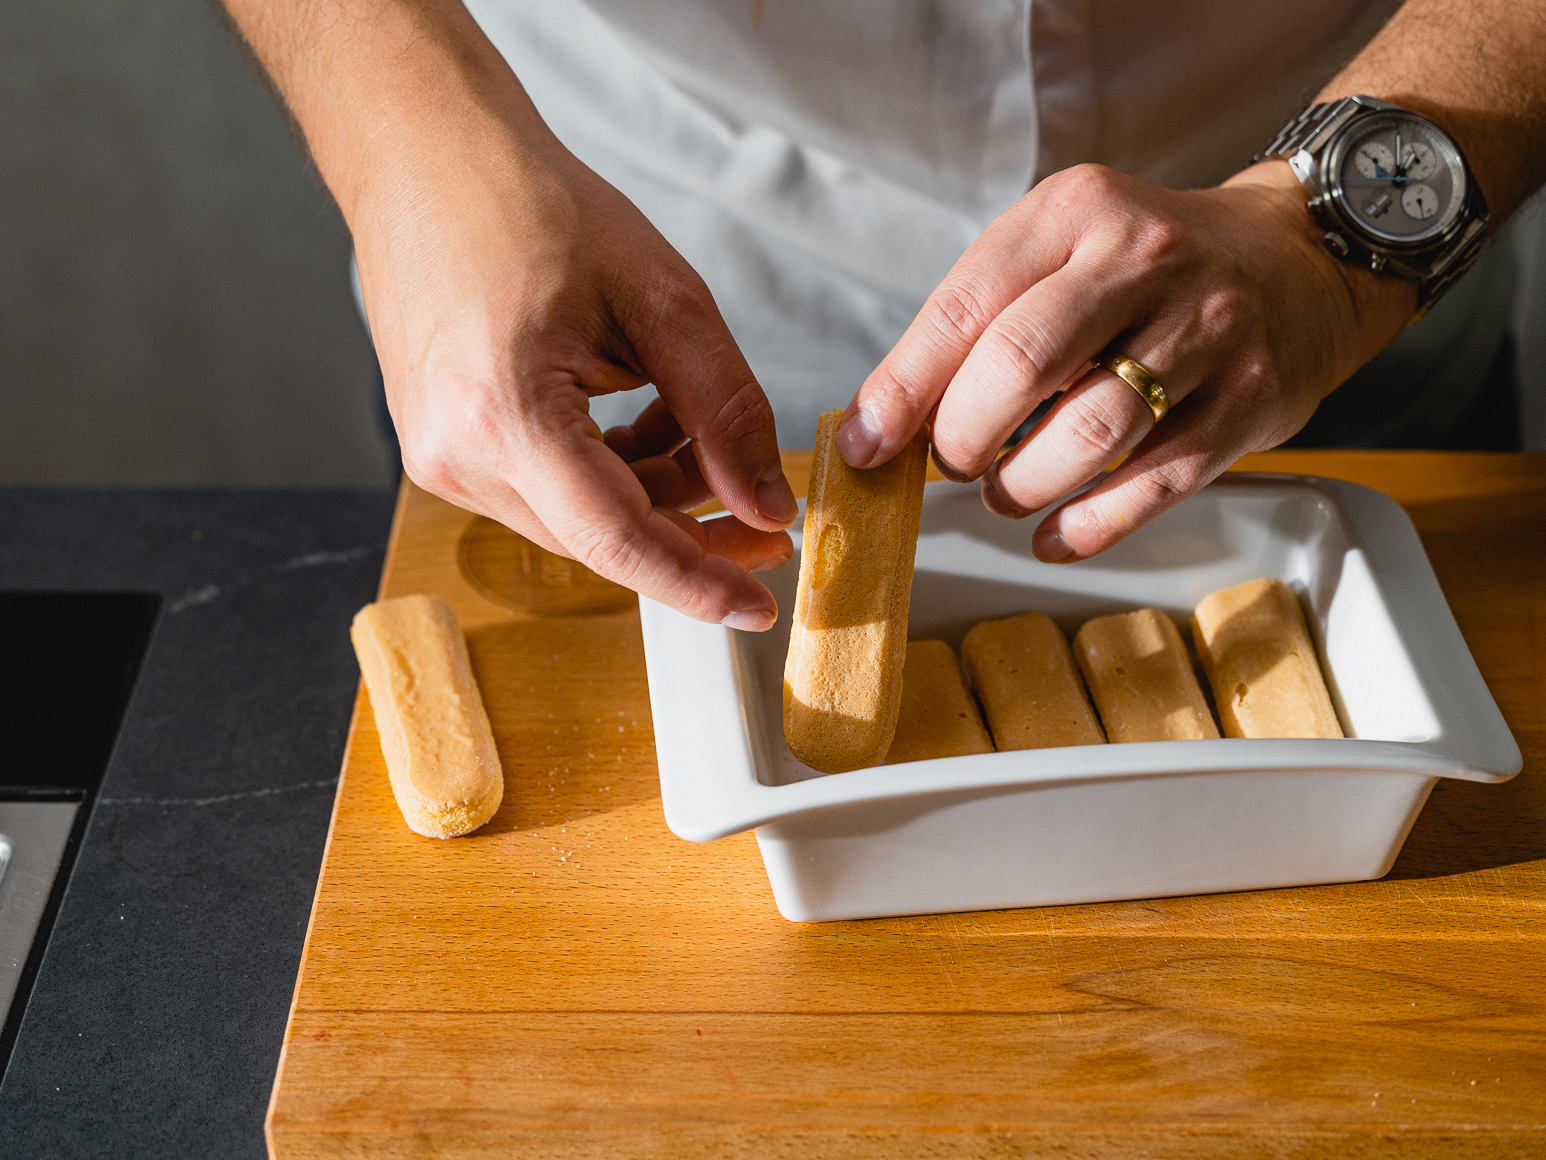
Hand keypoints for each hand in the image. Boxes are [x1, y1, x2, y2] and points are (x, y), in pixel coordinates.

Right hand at [353, 94, 795, 628]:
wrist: (426, 157)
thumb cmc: (530, 205)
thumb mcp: (661, 300)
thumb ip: (724, 412)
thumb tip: (767, 504)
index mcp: (505, 416)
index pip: (618, 541)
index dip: (698, 581)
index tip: (761, 606)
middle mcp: (457, 456)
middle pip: (601, 537)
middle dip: (692, 533)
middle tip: (768, 517)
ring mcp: (440, 457)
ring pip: (577, 517)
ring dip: (654, 495)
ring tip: (706, 441)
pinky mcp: (442, 446)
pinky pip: (545, 489)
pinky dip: (610, 473)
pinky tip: (651, 428)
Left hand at [837, 162, 1414, 560]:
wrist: (1296, 257)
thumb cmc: (1147, 266)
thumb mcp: (1057, 249)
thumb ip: (978, 322)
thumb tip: (889, 423)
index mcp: (1076, 212)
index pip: (965, 308)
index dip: (902, 390)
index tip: (868, 444)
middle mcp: (1144, 260)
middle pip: (1021, 367)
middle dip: (964, 438)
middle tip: (954, 462)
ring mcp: (1207, 330)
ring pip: (1089, 435)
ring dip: (1023, 485)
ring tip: (1006, 491)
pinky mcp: (1251, 400)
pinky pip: (1154, 485)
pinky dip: (1089, 525)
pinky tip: (1055, 532)